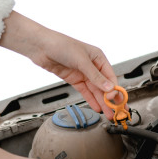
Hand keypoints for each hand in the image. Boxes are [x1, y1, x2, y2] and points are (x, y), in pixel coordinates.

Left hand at [0, 11, 118, 116]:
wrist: (41, 47)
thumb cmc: (61, 45)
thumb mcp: (81, 60)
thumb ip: (95, 76)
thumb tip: (108, 87)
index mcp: (98, 57)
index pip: (110, 77)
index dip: (114, 90)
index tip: (115, 100)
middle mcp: (92, 66)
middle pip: (104, 86)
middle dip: (110, 99)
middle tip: (116, 111)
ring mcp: (83, 73)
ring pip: (95, 91)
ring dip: (102, 102)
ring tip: (108, 113)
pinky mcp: (74, 79)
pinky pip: (85, 92)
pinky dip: (91, 100)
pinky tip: (97, 107)